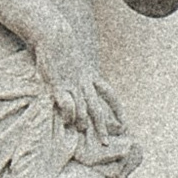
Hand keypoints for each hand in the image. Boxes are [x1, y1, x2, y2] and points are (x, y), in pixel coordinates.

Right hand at [26, 15, 114, 147]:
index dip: (118, 111)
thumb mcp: (77, 60)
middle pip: (99, 108)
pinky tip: (67, 120)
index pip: (110, 96)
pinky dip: (69, 112)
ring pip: (84, 107)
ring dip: (85, 122)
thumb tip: (82, 81)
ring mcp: (73, 83)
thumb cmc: (62, 47)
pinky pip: (67, 102)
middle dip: (103, 126)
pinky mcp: (59, 83)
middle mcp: (86, 82)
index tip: (123, 125)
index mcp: (92, 77)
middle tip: (106, 143)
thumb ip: (80, 73)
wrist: (54, 34)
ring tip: (83, 132)